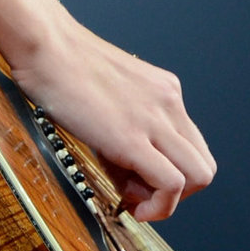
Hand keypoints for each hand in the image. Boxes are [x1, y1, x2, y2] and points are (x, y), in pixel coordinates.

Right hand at [11, 23, 213, 221]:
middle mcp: (169, 103)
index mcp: (165, 92)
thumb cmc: (62, 65)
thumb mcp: (109, 96)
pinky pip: (171, 183)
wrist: (45, 44)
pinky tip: (131, 205)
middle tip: (142, 195)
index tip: (142, 182)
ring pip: (199, 176)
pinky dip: (159, 206)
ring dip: (170, 202)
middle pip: (204, 165)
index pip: (192, 147)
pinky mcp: (132, 138)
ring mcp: (155, 119)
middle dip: (179, 193)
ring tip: (134, 200)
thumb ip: (125, 133)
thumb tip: (127, 177)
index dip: (173, 175)